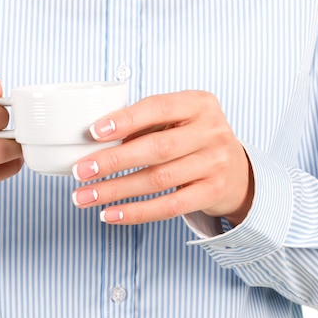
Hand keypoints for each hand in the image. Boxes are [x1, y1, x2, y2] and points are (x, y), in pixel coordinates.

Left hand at [71, 90, 253, 225]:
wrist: (236, 170)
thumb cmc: (193, 139)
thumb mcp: (178, 119)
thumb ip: (144, 123)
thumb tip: (93, 140)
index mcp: (199, 103)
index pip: (158, 107)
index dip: (125, 120)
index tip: (94, 132)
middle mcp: (211, 131)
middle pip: (156, 148)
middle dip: (113, 161)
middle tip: (80, 171)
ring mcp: (215, 164)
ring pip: (158, 180)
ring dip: (115, 190)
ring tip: (84, 197)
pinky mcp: (212, 193)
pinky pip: (169, 207)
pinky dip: (135, 212)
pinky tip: (110, 214)